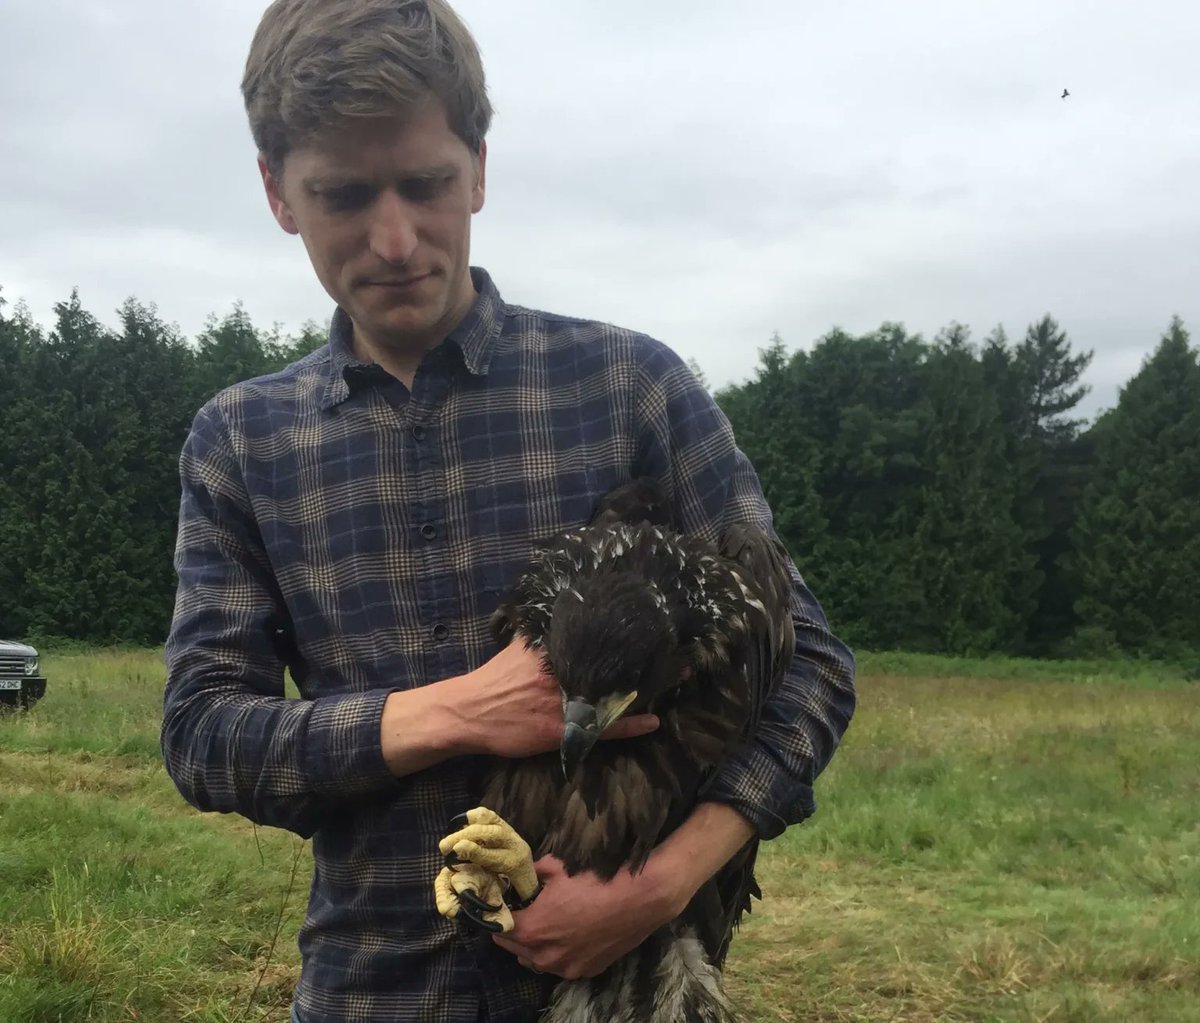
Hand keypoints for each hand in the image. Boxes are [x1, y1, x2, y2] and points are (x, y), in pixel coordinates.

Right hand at [379, 638, 656, 776]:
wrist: (468, 713)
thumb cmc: (493, 679)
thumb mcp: (516, 646)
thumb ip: (539, 632)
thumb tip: (556, 606)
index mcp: (549, 652)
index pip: (594, 641)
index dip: (623, 637)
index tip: (651, 628)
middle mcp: (559, 675)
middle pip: (607, 666)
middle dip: (637, 660)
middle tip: (672, 654)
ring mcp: (561, 704)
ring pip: (607, 696)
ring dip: (637, 690)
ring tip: (669, 681)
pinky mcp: (560, 731)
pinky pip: (602, 729)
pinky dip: (629, 724)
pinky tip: (652, 722)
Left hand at [491, 855, 680, 979]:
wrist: (639, 898)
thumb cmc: (595, 880)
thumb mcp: (557, 867)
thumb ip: (533, 872)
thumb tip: (522, 872)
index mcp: (532, 929)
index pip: (499, 928)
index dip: (499, 914)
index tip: (501, 904)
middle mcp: (545, 956)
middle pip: (515, 948)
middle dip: (513, 931)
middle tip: (520, 913)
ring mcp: (567, 967)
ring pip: (538, 961)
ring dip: (535, 946)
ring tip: (544, 926)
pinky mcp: (586, 971)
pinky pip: (563, 965)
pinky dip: (560, 953)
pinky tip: (569, 935)